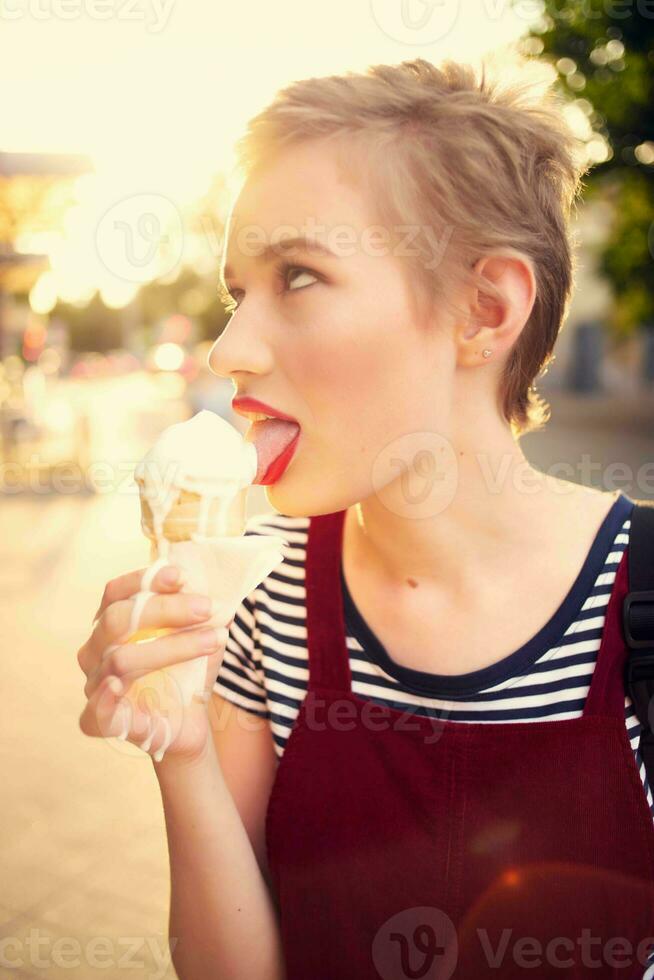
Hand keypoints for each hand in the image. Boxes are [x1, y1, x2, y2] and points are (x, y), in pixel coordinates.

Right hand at [77, 564, 230, 763]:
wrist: (190, 724)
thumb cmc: (189, 673)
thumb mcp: (200, 636)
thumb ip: (201, 613)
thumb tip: (220, 591)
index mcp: (112, 623)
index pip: (116, 593)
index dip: (145, 580)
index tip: (182, 577)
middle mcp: (96, 650)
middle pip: (117, 619)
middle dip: (165, 609)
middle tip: (207, 608)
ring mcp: (95, 684)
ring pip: (120, 659)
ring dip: (172, 647)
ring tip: (214, 641)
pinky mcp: (101, 720)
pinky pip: (94, 710)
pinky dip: (104, 697)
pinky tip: (117, 686)